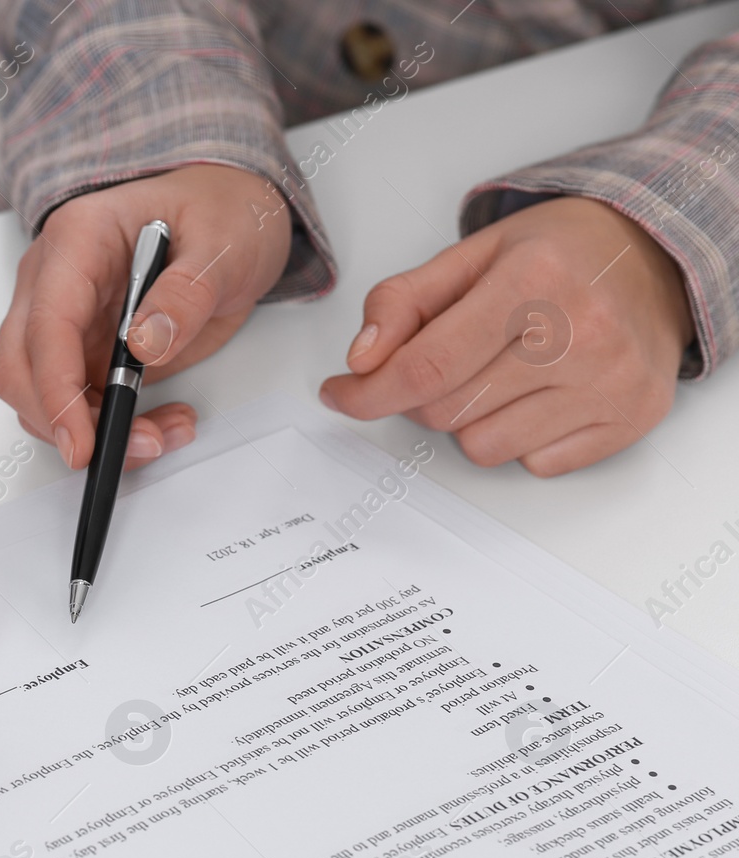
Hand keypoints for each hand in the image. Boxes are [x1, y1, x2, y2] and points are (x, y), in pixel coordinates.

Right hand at [0, 164, 292, 470]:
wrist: (231, 214)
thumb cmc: (219, 210)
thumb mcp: (224, 243)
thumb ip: (187, 292)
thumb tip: (145, 344)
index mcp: (78, 240)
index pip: (45, 325)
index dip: (55, 390)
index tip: (81, 442)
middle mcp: (54, 281)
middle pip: (19, 368)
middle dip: (65, 422)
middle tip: (133, 447)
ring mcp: (64, 320)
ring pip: (41, 396)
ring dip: (94, 431)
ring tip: (165, 432)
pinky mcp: (83, 352)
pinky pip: (77, 405)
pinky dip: (113, 429)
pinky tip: (161, 423)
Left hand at [320, 197, 694, 475]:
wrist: (657, 257)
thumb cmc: (559, 254)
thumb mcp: (472, 253)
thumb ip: (403, 302)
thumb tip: (362, 360)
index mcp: (534, 280)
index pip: (426, 366)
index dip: (368, 392)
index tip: (340, 394)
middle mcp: (582, 333)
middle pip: (445, 411)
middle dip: (420, 396)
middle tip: (442, 363)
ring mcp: (612, 382)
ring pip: (483, 447)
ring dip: (469, 420)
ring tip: (500, 372)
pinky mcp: (632, 418)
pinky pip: (534, 463)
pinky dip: (520, 437)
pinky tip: (539, 393)